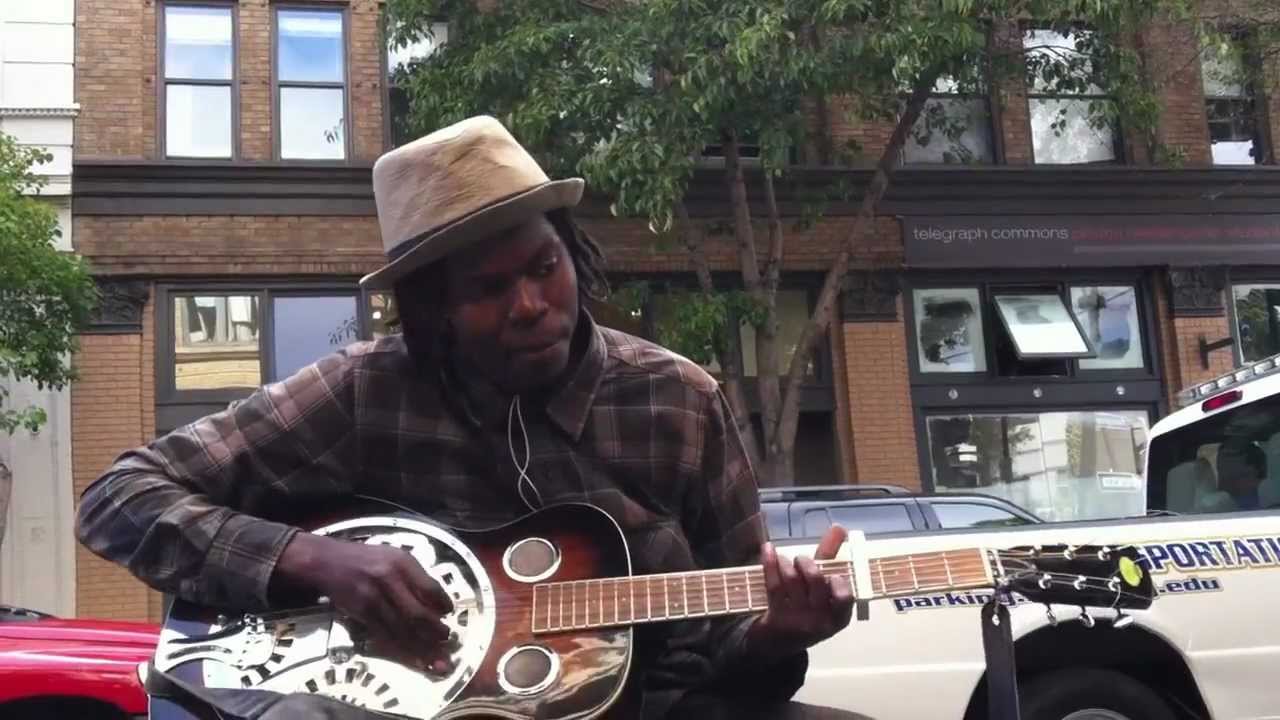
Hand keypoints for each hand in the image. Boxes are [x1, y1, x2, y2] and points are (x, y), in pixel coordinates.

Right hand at [274, 532, 454, 669]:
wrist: (328, 562)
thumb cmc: (367, 558)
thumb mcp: (395, 556)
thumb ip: (415, 576)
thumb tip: (437, 602)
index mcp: (402, 562)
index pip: (430, 588)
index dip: (443, 603)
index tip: (449, 613)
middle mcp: (388, 580)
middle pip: (417, 613)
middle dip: (435, 630)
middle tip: (445, 638)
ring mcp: (373, 599)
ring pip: (402, 629)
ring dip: (421, 645)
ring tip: (436, 655)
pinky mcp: (361, 614)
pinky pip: (385, 635)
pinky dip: (401, 648)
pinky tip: (413, 656)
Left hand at [748, 525, 854, 660]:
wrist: (779, 643)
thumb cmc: (808, 610)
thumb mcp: (824, 591)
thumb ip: (831, 558)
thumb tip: (838, 527)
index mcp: (839, 617)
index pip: (845, 598)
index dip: (840, 583)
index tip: (832, 573)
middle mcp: (821, 621)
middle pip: (816, 582)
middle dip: (807, 563)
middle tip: (801, 560)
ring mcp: (798, 620)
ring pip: (793, 580)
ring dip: (787, 562)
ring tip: (784, 559)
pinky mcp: (776, 616)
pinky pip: (773, 585)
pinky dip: (770, 562)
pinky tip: (768, 549)